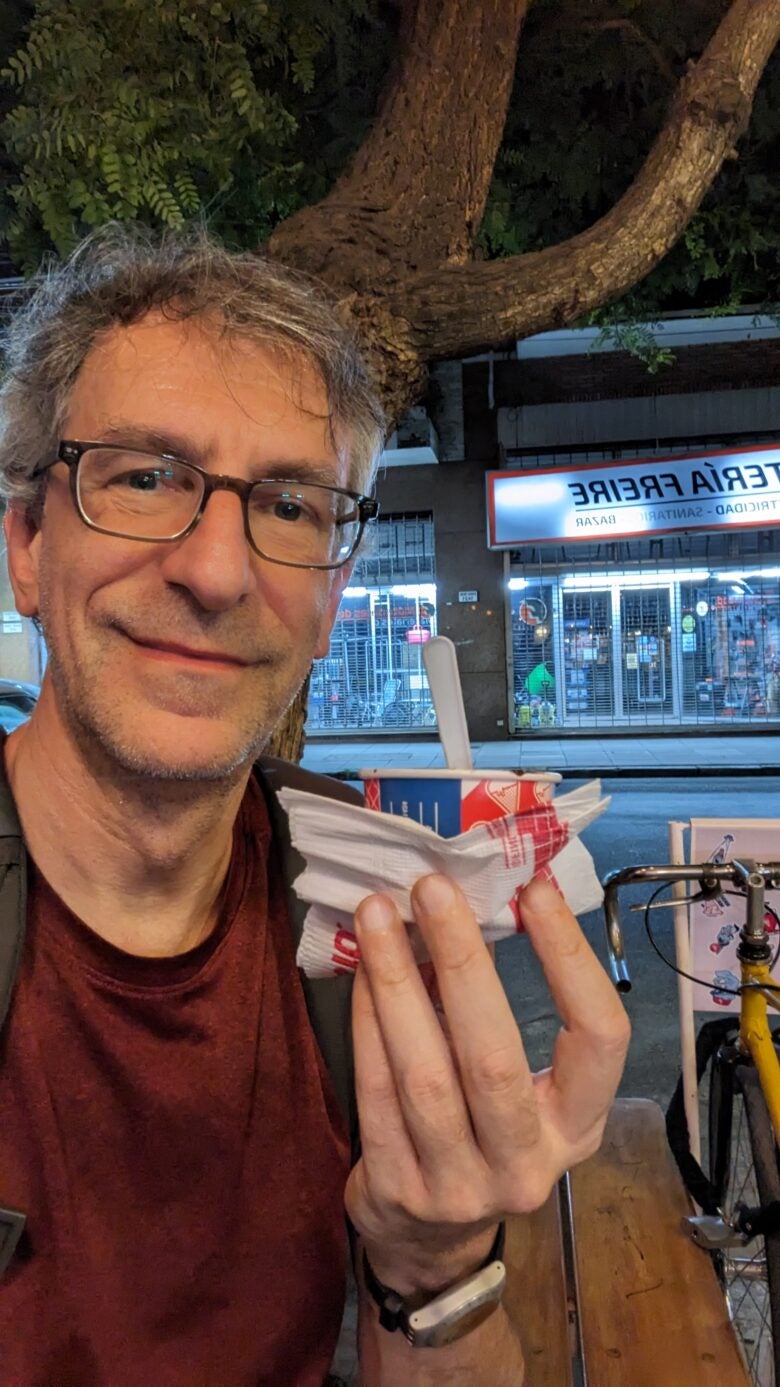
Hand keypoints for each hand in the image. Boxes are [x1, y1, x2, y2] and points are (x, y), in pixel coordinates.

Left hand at [345, 873, 629, 1294]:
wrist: (431, 1240)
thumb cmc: (485, 1133)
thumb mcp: (528, 1088)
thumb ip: (512, 1014)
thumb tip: (477, 901)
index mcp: (578, 1125)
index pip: (598, 1039)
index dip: (571, 960)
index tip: (535, 891)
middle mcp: (529, 1162)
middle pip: (495, 1057)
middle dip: (463, 962)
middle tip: (433, 888)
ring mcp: (461, 1185)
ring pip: (425, 1075)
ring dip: (398, 983)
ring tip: (378, 916)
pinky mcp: (398, 1189)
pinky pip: (376, 1092)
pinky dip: (367, 1024)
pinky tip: (361, 972)